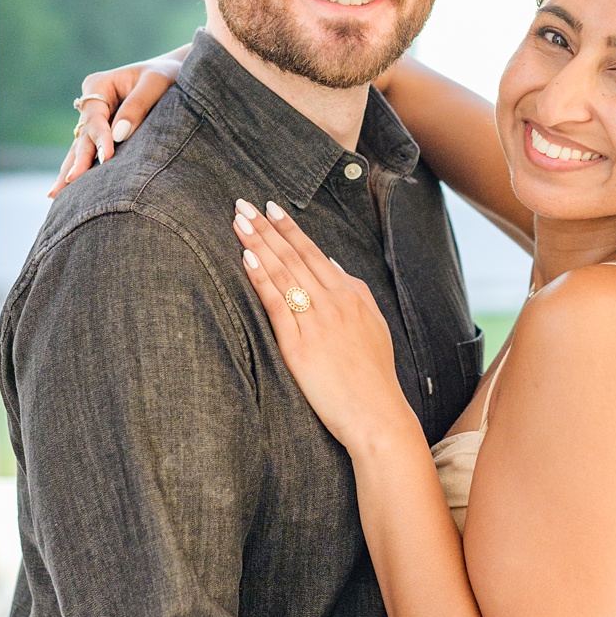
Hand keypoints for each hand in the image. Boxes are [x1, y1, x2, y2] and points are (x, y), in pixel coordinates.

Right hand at [50, 46, 189, 195]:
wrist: (175, 73)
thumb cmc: (166, 74)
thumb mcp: (156, 83)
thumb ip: (138, 105)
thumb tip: (119, 135)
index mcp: (99, 85)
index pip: (95, 117)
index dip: (99, 137)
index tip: (106, 157)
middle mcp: (92, 103)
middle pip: (83, 135)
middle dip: (77, 160)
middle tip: (70, 182)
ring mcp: (96, 120)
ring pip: (81, 147)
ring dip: (71, 169)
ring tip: (55, 194)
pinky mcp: (105, 135)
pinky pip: (93, 153)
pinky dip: (84, 170)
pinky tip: (69, 191)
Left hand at [232, 199, 411, 454]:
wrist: (376, 412)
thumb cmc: (373, 375)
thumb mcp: (373, 326)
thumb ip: (354, 293)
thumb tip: (334, 266)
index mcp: (352, 295)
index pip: (315, 253)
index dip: (291, 229)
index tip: (271, 208)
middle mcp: (335, 301)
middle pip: (295, 256)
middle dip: (267, 228)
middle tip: (242, 203)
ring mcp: (317, 321)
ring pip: (284, 273)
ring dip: (259, 244)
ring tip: (238, 221)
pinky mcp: (299, 345)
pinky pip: (276, 303)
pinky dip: (261, 278)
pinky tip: (247, 258)